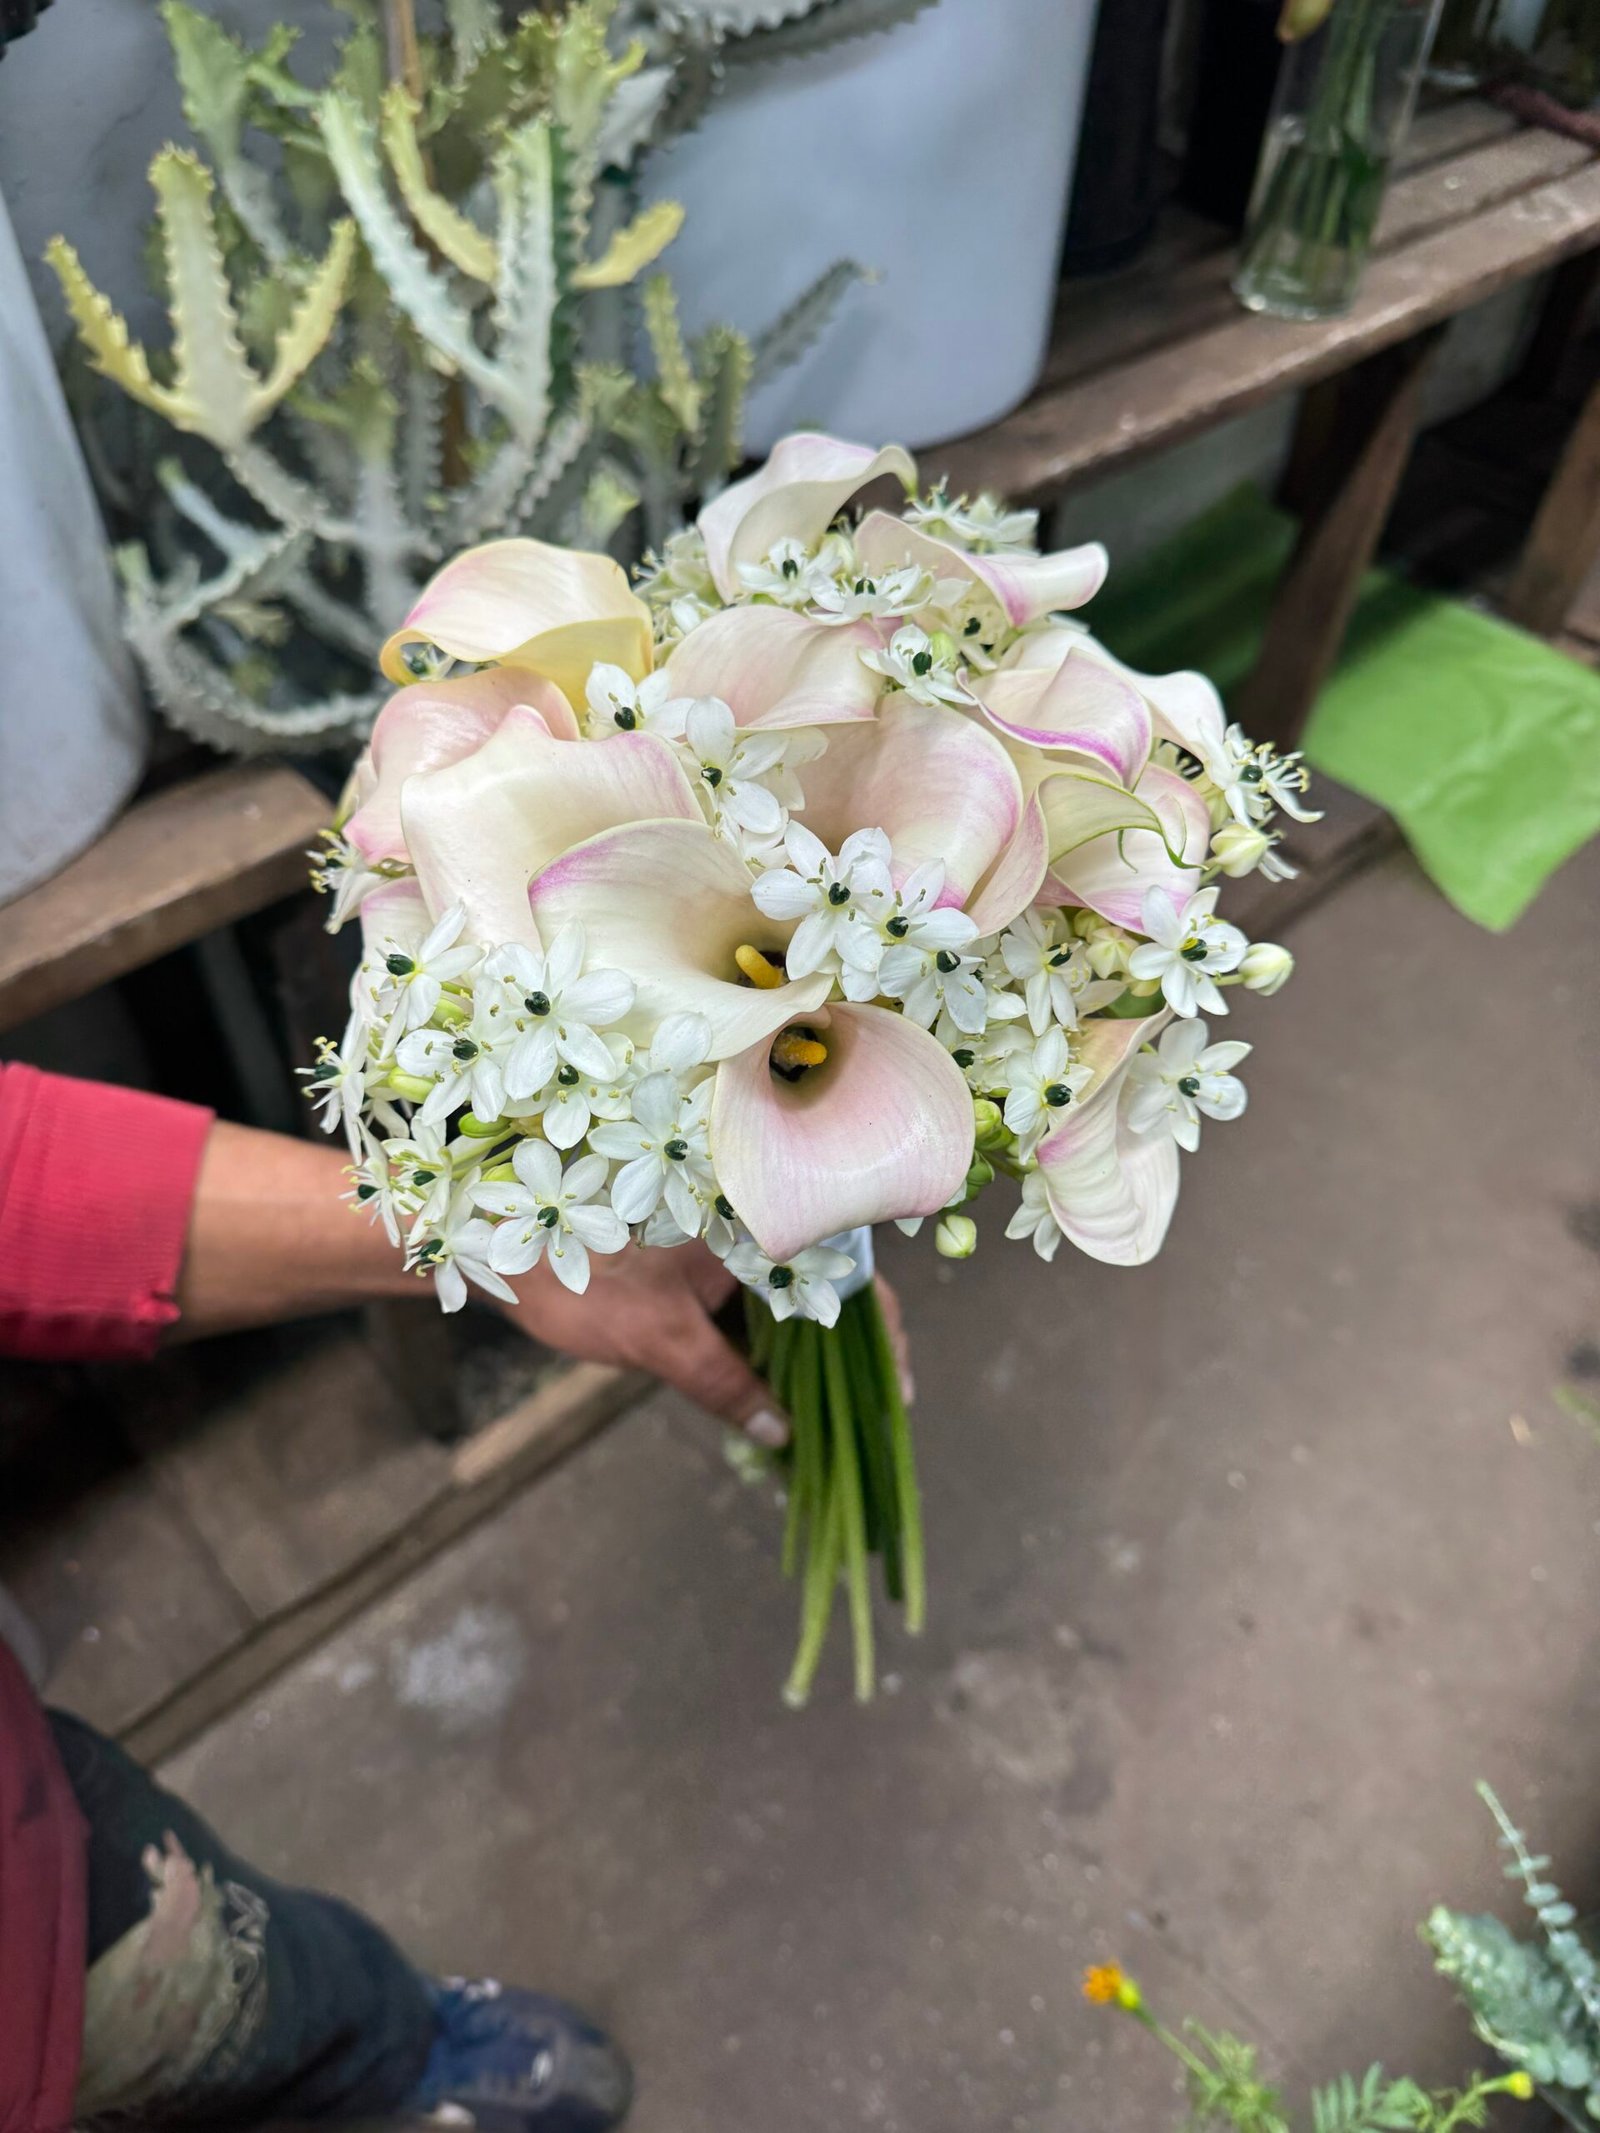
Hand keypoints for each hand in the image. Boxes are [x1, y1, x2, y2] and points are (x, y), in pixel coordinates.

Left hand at [493, 1245, 912, 1442]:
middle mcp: (748, 1224)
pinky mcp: (699, 1266)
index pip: (845, 1272)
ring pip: (786, 1302)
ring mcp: (725, 1245)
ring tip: (823, 1419)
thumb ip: (723, 1383)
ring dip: (803, 1358)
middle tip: (862, 1418)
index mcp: (754, 1219)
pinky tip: (774, 1399)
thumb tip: (779, 1432)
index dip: (878, 1333)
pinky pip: (751, 1307)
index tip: (891, 1391)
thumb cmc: (577, 1274)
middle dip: (844, 1356)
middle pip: (824, 1289)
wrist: (494, 1241)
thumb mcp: (659, 1339)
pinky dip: (764, 1351)